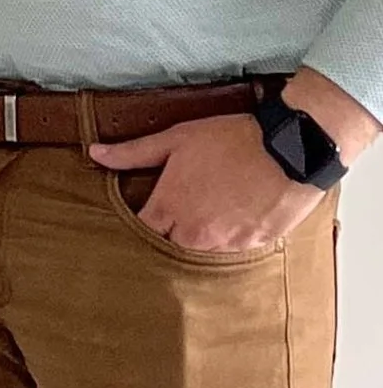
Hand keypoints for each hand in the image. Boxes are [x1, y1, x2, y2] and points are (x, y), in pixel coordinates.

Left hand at [87, 112, 331, 257]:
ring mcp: (226, 243)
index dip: (142, 222)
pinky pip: (232, 249)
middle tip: (182, 206)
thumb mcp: (177, 138)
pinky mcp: (254, 245)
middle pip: (171, 244)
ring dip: (201, 234)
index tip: (146, 211)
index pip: (142, 232)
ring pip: (202, 249)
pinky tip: (236, 213)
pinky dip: (230, 235)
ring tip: (212, 207)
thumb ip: (133, 152)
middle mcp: (195, 233)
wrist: (291, 148)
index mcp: (171, 207)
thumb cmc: (232, 140)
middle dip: (171, 230)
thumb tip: (95, 154)